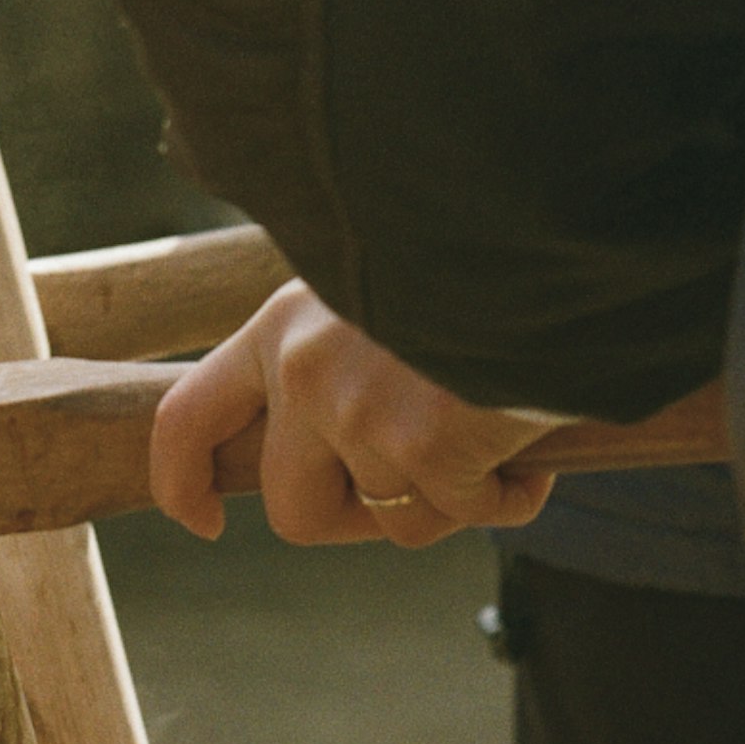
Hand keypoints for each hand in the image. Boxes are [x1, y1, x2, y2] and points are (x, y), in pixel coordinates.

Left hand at [150, 283, 560, 548]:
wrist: (561, 221)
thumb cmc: (486, 256)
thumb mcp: (385, 288)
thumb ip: (344, 357)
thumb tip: (354, 458)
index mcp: (282, 322)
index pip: (187, 417)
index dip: (183, 483)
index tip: (206, 522)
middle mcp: (303, 368)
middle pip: (293, 509)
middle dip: (360, 519)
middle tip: (425, 490)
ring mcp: (358, 409)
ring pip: (394, 518)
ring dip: (456, 496)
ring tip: (503, 432)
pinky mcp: (425, 444)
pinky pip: (462, 514)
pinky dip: (508, 496)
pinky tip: (536, 441)